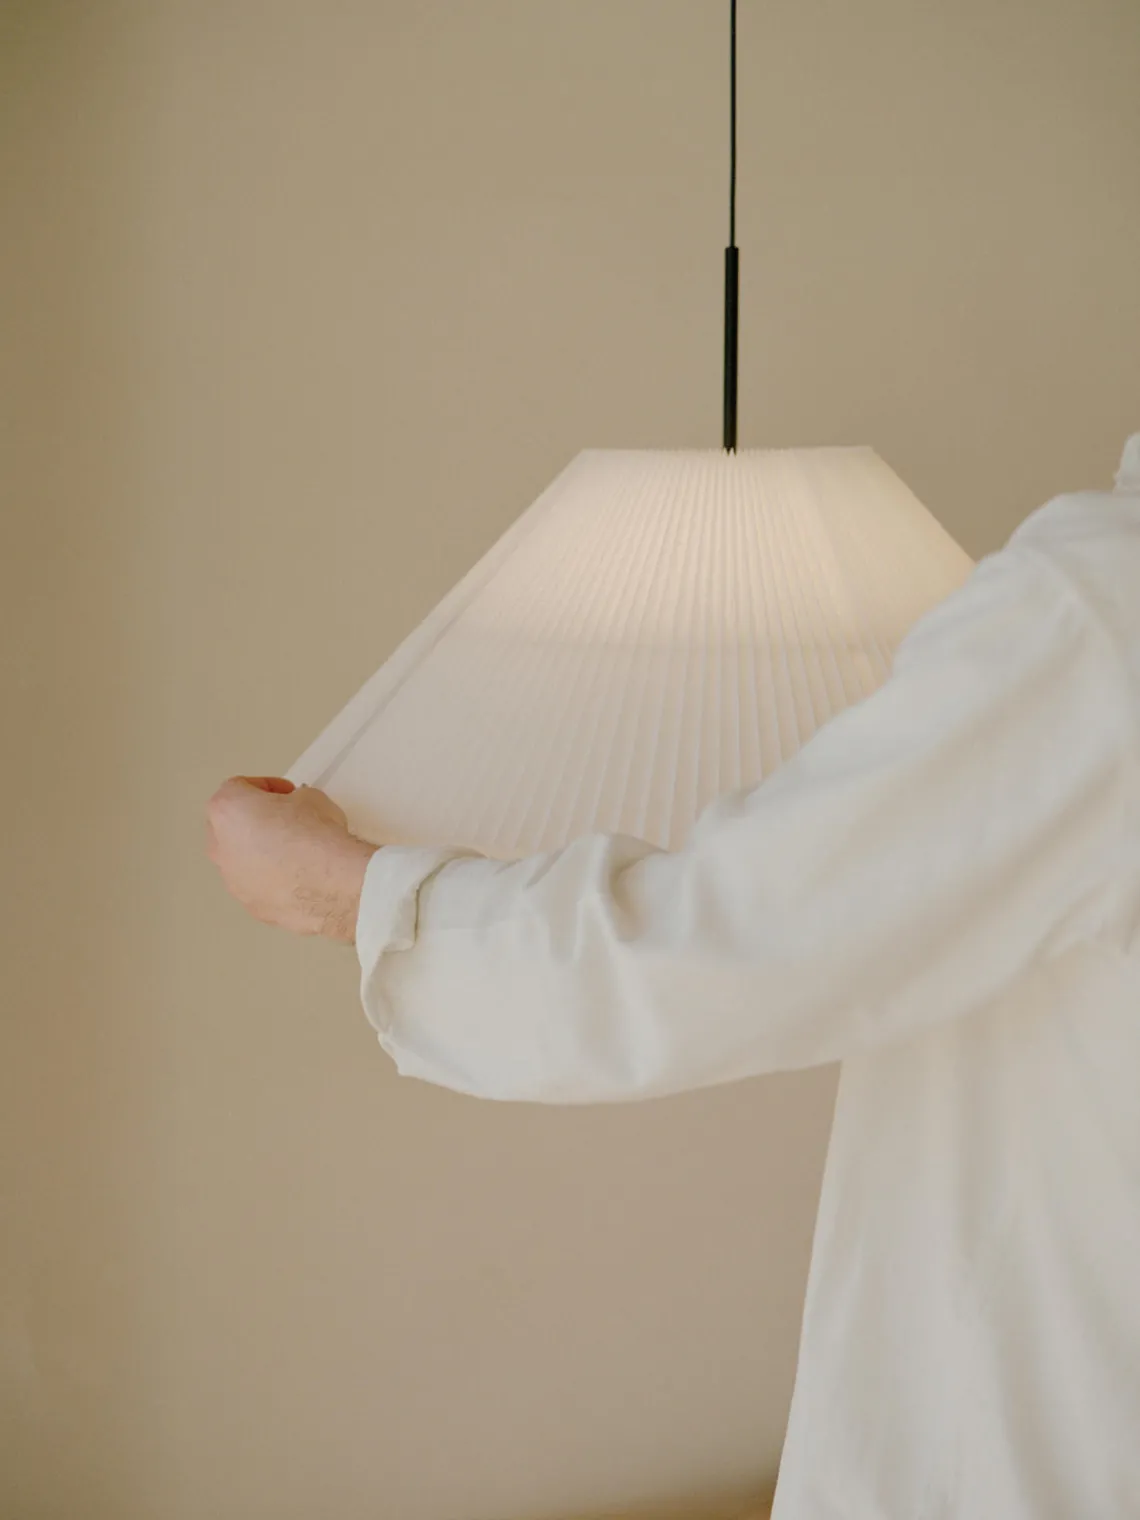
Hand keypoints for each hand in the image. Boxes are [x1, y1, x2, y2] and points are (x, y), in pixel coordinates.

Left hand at [206, 777, 377, 942]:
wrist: (331, 883)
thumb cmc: (316, 834)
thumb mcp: (311, 797)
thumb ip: (293, 800)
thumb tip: (297, 809)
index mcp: (228, 809)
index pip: (239, 787)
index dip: (267, 787)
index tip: (287, 793)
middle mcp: (220, 845)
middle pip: (230, 825)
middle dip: (255, 820)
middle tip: (285, 819)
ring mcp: (232, 879)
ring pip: (241, 859)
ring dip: (261, 852)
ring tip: (294, 852)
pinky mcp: (250, 904)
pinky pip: (256, 884)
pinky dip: (271, 878)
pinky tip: (299, 877)